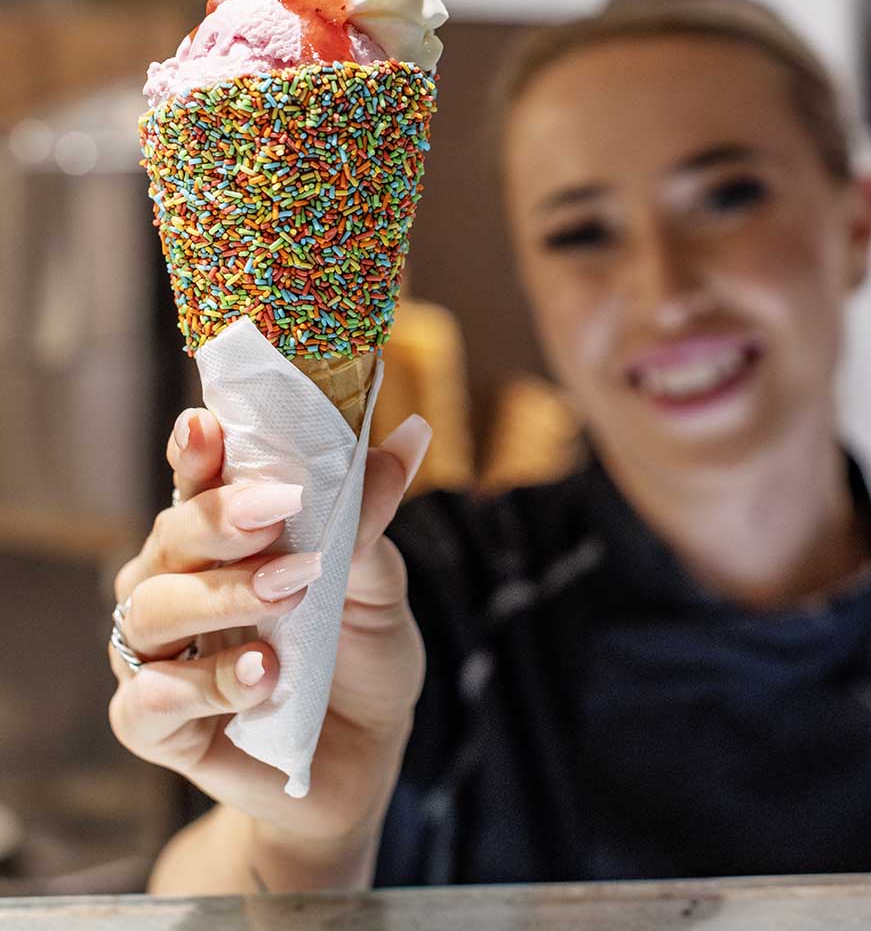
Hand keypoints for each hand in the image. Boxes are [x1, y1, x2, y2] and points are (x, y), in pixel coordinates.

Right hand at [109, 406, 430, 852]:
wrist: (366, 753)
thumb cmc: (360, 652)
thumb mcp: (378, 581)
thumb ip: (368, 516)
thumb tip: (413, 436)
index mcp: (225, 539)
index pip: (196, 481)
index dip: (195, 451)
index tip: (207, 425)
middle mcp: (180, 585)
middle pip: (170, 537)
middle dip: (218, 521)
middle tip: (277, 513)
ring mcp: (162, 654)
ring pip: (151, 611)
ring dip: (220, 598)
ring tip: (287, 598)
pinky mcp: (159, 726)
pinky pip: (148, 703)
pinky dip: (203, 685)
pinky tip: (262, 677)